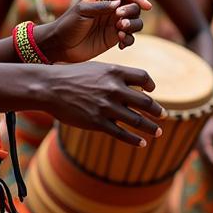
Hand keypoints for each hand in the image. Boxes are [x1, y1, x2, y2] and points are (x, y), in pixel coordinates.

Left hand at [37, 0, 150, 62]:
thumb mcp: (82, 12)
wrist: (60, 45)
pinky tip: (121, 45)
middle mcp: (111, 10)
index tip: (147, 6)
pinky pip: (130, 38)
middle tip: (119, 21)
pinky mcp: (114, 39)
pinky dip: (129, 40)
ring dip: (132, 27)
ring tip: (120, 33)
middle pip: (134, 8)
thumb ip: (101, 7)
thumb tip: (119, 4)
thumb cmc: (68, 25)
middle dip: (131, 14)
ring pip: (135, 23)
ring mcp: (114, 25)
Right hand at [42, 61, 163, 144]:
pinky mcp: (97, 123)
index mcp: (114, 72)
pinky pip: (121, 134)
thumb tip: (135, 87)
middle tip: (164, 115)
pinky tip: (142, 143)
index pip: (143, 77)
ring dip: (150, 128)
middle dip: (157, 111)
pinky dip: (134, 140)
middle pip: (145, 102)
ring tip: (158, 132)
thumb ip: (115, 76)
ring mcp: (106, 107)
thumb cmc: (71, 76)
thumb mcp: (96, 69)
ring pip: (137, 120)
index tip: (152, 91)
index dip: (151, 85)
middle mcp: (114, 89)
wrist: (48, 88)